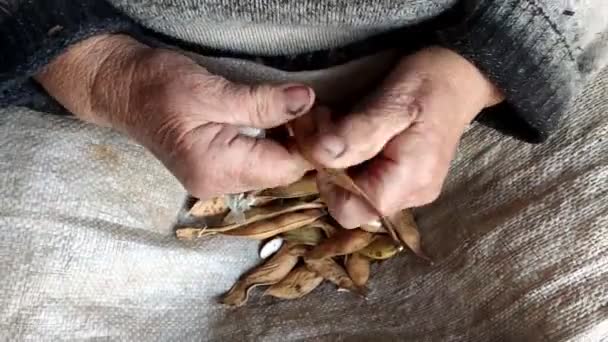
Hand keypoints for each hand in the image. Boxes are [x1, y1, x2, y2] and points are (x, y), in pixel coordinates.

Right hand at [36, 34, 314, 198]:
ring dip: (288, 142)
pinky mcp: (217, 171)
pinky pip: (258, 163)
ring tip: (292, 112)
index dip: (309, 142)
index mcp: (218, 169)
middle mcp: (219, 185)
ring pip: (273, 169)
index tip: (317, 112)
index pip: (287, 168)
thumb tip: (307, 100)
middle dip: (301, 143)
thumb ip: (262, 102)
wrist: (123, 90)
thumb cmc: (159, 87)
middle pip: (282, 173)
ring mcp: (217, 181)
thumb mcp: (213, 90)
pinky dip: (273, 143)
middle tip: (309, 108)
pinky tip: (276, 122)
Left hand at [295, 47, 503, 227]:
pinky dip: (352, 158)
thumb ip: (357, 132)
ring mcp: (408, 191)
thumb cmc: (429, 82)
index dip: (326, 179)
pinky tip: (355, 131)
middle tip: (327, 121)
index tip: (325, 139)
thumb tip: (320, 155)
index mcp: (408, 181)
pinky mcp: (404, 180)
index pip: (348, 210)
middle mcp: (409, 196)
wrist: (460, 74)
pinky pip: (366, 180)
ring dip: (338, 158)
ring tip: (340, 121)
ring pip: (355, 191)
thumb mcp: (392, 100)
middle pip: (349, 202)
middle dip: (329, 164)